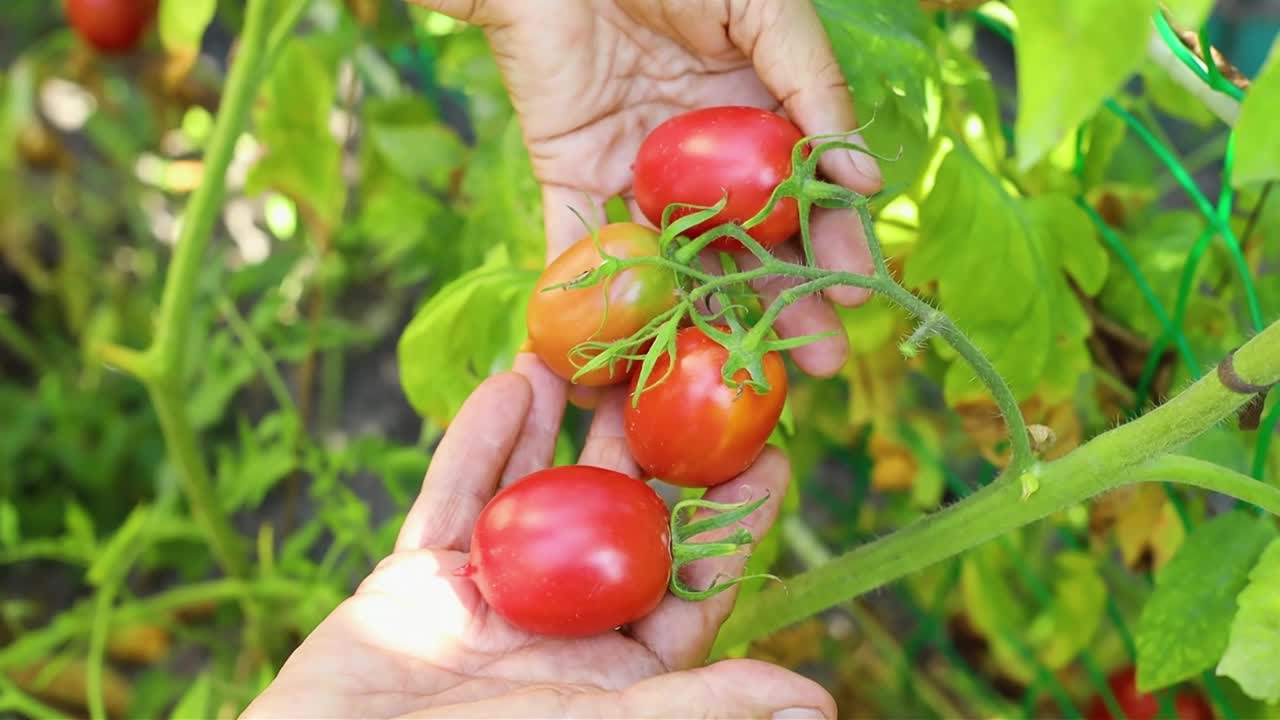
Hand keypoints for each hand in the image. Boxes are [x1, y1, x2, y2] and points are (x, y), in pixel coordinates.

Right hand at [242, 372, 835, 718]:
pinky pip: (456, 496)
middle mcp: (562, 622)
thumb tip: (819, 705)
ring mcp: (491, 593)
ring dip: (559, 422)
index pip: (691, 581)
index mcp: (619, 668)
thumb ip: (703, 705)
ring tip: (587, 349)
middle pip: (615, 517)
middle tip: (677, 369)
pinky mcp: (422, 577)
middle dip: (644, 444)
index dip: (731, 519)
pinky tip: (511, 383)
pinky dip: (480, 441)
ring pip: (535, 490)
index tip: (768, 452)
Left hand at [414, 0, 881, 378]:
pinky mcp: (571, 168)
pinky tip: (611, 349)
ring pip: (678, 256)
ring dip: (705, 314)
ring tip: (735, 367)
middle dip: (784, 302)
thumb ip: (813, 87)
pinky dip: (586, 290)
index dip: (831, 245)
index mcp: (757, 115)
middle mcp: (704, 157)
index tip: (853, 294)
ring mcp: (639, 170)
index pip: (804, 196)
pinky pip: (580, 237)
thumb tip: (865, 180)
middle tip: (815, 364)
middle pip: (749, 244)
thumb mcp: (764, 12)